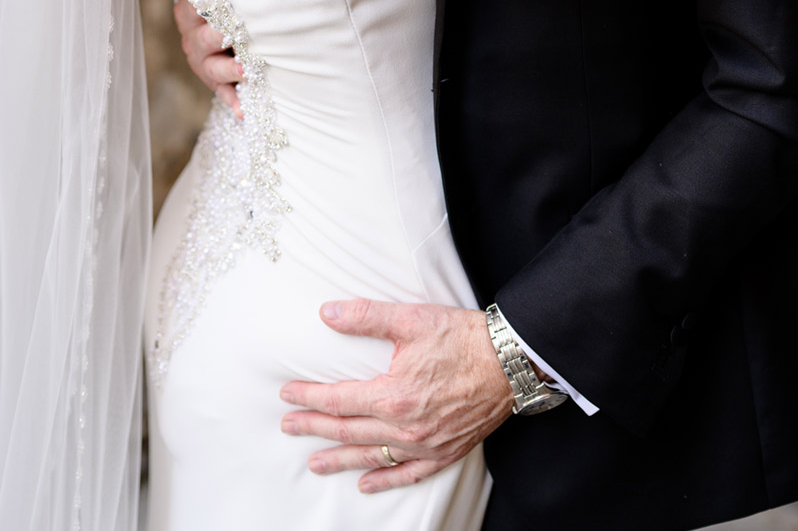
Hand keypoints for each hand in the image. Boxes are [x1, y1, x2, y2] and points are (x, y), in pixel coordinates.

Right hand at [171, 0, 243, 118]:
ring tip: (244, 68)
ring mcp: (202, 57)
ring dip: (226, 69)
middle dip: (212, 32)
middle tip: (228, 31)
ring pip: (209, 64)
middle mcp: (191, 29)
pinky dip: (233, 101)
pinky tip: (242, 111)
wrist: (234, 35)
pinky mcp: (217, 81)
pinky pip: (224, 93)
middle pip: (197, 31)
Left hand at [280, 300, 513, 493]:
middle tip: (288, 428)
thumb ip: (366, 316)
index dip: (309, 398)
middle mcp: (405, 427)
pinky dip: (384, 479)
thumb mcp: (411, 318)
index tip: (288, 395)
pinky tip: (366, 483)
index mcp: (393, 395)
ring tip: (314, 463)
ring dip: (339, 460)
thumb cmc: (462, 337)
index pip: (338, 400)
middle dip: (314, 429)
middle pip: (348, 432)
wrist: (509, 361)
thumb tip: (327, 313)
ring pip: (372, 457)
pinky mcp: (445, 452)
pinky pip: (407, 474)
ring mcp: (425, 445)